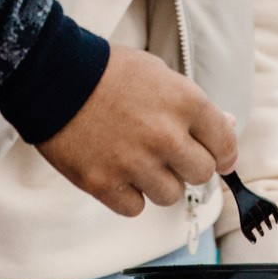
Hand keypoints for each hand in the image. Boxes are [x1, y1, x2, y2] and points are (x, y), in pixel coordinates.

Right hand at [36, 45, 238, 217]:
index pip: (225, 145)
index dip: (223, 153)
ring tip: (136, 159)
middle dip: (188, 165)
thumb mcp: (158, 73)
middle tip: (167, 154)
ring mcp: (136, 164)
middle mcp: (166, 137)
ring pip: (170, 195)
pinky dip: (128, 194)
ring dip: (158, 182)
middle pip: (201, 174)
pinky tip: (116, 171)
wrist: (52, 76)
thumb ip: (192, 104)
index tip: (216, 157)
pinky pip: (135, 208)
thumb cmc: (106, 70)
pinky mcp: (105, 184)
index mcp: (185, 103)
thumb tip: (225, 125)